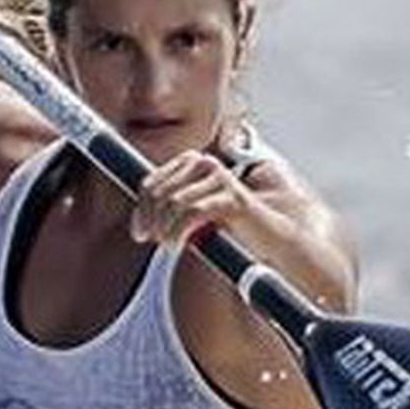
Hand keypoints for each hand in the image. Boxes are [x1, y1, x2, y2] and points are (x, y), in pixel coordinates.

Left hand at [130, 150, 257, 246]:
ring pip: (174, 202)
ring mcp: (221, 178)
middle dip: (150, 220)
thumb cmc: (229, 226)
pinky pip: (193, 213)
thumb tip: (139, 224)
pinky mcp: (232, 197)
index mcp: (192, 162)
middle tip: (151, 240)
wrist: (270, 237)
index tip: (139, 233)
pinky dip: (178, 231)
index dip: (141, 209)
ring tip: (167, 244)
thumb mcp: (191, 213)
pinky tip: (176, 246)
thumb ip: (167, 210)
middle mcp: (205, 164)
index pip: (151, 182)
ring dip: (164, 228)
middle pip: (160, 192)